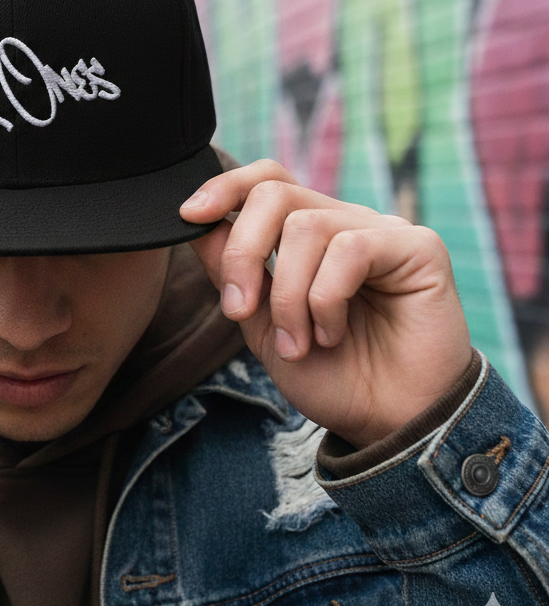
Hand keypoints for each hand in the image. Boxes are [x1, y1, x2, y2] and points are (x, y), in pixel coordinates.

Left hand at [181, 160, 472, 448]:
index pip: (266, 181)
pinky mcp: (418, 247)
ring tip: (299, 342)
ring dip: (288, 295)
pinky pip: (350, 249)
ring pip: (305, 227)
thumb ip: (231, 272)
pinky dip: (326, 298)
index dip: (225, 187)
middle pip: (275, 193)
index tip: (188, 216)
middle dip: (243, 251)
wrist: (386, 424)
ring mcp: (382, 230)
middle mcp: (344, 222)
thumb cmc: (330, 375)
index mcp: (308, 235)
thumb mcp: (261, 324)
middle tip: (238, 310)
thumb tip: (196, 223)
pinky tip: (332, 334)